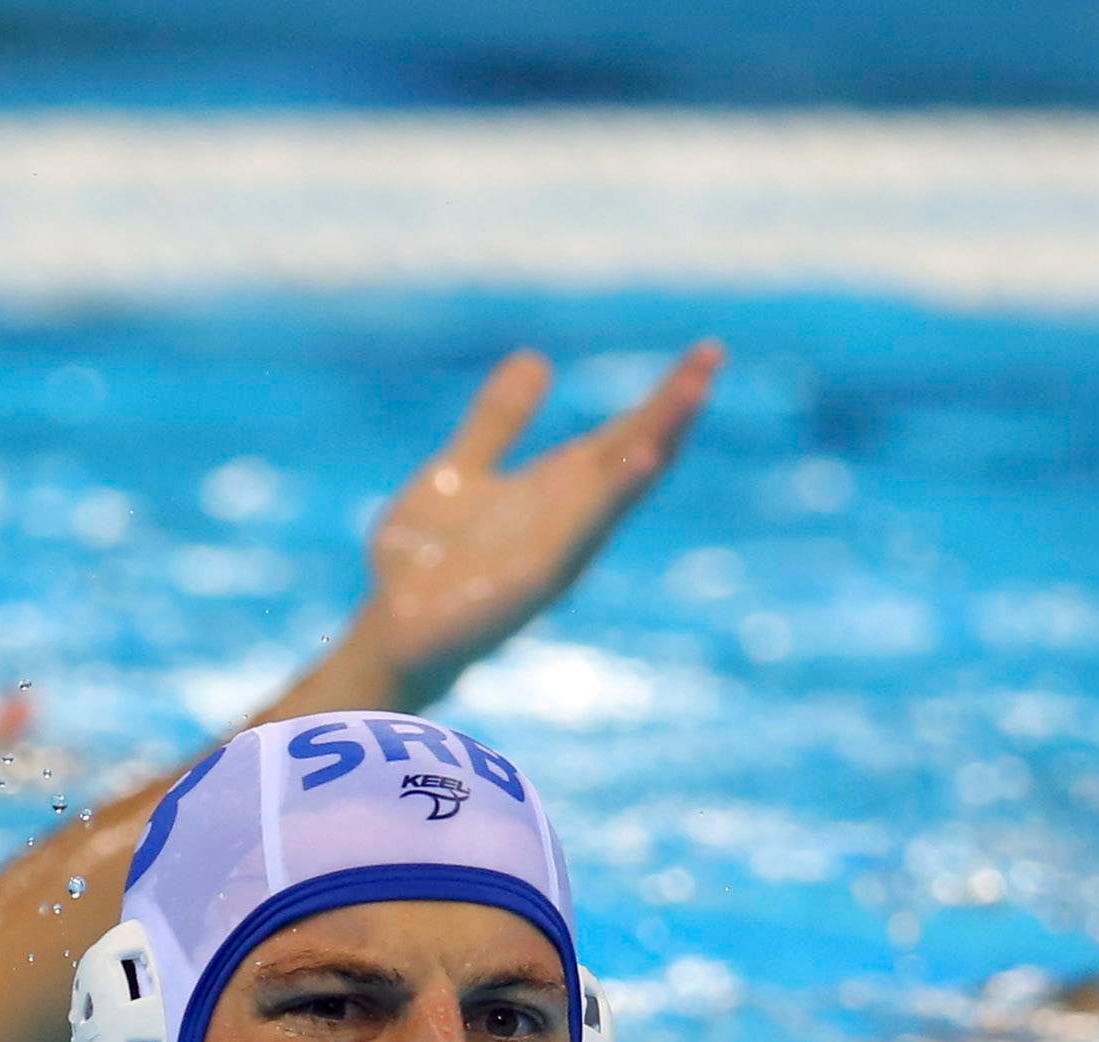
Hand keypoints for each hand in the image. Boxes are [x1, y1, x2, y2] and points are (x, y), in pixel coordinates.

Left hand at [349, 343, 723, 705]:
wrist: (386, 632)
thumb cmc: (424, 563)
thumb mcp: (461, 470)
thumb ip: (499, 422)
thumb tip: (537, 358)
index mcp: (555, 493)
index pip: (622, 437)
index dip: (663, 398)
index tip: (706, 353)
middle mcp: (568, 521)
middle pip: (633, 455)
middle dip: (673, 408)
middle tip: (713, 354)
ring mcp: (557, 552)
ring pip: (620, 490)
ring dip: (657, 440)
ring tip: (693, 392)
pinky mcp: (534, 582)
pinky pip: (583, 535)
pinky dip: (615, 496)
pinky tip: (642, 460)